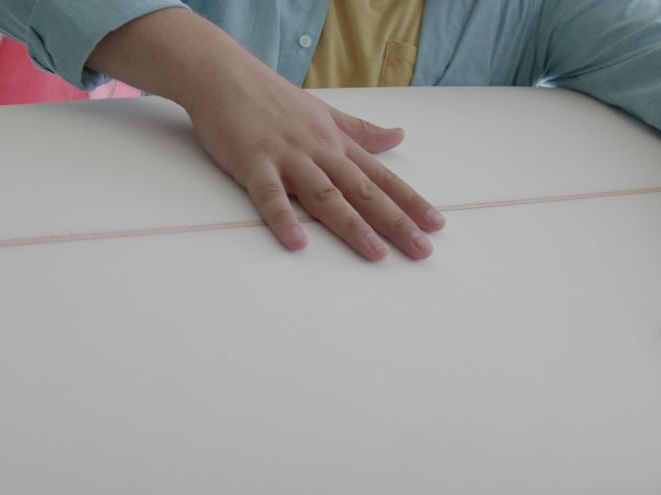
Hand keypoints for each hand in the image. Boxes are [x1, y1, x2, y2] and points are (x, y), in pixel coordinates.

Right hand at [88, 8, 443, 260]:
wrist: (225, 75)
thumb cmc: (273, 98)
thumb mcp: (326, 112)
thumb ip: (362, 131)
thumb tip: (399, 135)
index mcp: (337, 143)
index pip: (381, 177)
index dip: (410, 201)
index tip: (435, 224)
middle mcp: (320, 151)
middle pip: (363, 191)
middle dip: (395, 222)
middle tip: (422, 249)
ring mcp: (287, 157)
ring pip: (325, 195)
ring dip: (352, 225)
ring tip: (375, 252)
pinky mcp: (254, 163)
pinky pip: (270, 195)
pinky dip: (283, 218)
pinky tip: (296, 242)